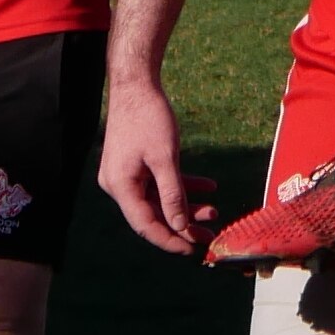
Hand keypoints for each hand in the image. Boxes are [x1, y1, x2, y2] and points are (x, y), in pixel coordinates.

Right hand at [95, 68, 217, 257]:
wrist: (136, 84)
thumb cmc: (148, 118)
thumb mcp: (165, 158)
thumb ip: (172, 195)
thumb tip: (179, 227)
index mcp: (121, 187)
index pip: (145, 225)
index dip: (169, 240)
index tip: (192, 250)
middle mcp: (120, 185)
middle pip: (154, 214)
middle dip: (183, 225)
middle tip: (210, 234)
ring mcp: (128, 175)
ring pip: (160, 199)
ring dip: (186, 206)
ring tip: (214, 211)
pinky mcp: (137, 164)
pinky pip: (160, 182)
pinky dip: (182, 185)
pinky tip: (209, 186)